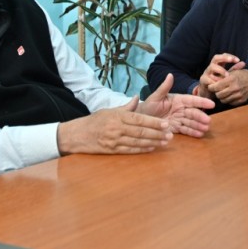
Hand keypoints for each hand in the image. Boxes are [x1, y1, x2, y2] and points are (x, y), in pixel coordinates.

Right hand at [57, 97, 171, 154]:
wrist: (77, 135)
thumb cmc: (95, 121)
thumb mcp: (109, 110)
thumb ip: (126, 106)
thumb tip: (137, 98)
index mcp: (118, 116)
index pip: (140, 119)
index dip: (154, 122)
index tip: (166, 124)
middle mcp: (117, 128)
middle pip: (141, 132)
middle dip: (157, 134)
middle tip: (170, 135)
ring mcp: (114, 140)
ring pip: (138, 142)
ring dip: (153, 143)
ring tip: (164, 142)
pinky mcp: (112, 150)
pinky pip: (130, 150)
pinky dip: (142, 150)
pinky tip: (152, 148)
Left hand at [138, 73, 213, 137]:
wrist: (140, 120)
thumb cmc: (148, 106)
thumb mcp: (155, 96)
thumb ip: (164, 87)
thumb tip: (170, 74)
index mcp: (177, 100)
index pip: (191, 100)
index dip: (201, 102)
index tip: (211, 104)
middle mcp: (180, 109)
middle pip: (193, 112)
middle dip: (200, 117)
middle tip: (208, 121)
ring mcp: (178, 119)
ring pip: (191, 122)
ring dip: (199, 125)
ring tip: (206, 129)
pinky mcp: (176, 128)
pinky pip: (185, 129)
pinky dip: (193, 132)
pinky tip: (200, 134)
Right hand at [197, 53, 245, 97]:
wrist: (208, 93)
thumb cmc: (218, 83)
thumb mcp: (227, 76)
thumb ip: (234, 69)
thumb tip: (243, 63)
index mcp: (217, 64)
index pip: (223, 56)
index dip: (230, 56)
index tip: (238, 59)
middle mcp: (211, 66)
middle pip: (216, 58)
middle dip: (224, 58)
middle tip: (231, 60)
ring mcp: (206, 73)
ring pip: (212, 67)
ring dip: (220, 70)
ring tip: (227, 75)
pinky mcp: (203, 80)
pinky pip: (208, 78)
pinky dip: (214, 81)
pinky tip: (220, 84)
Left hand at [209, 69, 247, 105]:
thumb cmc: (245, 74)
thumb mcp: (234, 72)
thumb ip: (223, 76)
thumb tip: (212, 81)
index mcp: (231, 79)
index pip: (216, 87)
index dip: (211, 87)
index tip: (211, 86)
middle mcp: (234, 88)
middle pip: (218, 95)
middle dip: (216, 92)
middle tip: (217, 90)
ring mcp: (238, 95)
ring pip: (223, 100)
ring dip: (222, 97)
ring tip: (223, 93)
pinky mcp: (241, 100)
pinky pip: (230, 103)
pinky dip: (228, 100)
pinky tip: (230, 95)